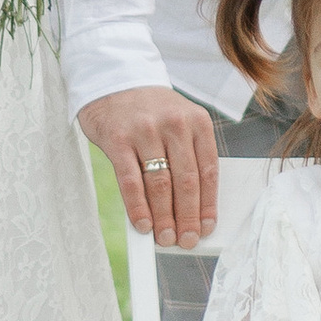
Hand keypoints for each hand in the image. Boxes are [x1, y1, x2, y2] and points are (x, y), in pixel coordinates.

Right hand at [76, 83, 218, 246]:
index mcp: (197, 121)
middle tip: (186, 240)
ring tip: (165, 237)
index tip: (206, 228)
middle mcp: (174, 124)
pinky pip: (131, 180)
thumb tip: (191, 208)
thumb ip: (187, 157)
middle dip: (187, 217)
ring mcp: (145, 130)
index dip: (208, 204)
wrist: (112, 80)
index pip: (208, 171)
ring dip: (164, 217)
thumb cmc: (150, 111)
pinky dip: (138, 207)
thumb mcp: (179, 122)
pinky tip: (142, 224)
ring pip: (160, 184)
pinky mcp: (118, 138)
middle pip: (186, 181)